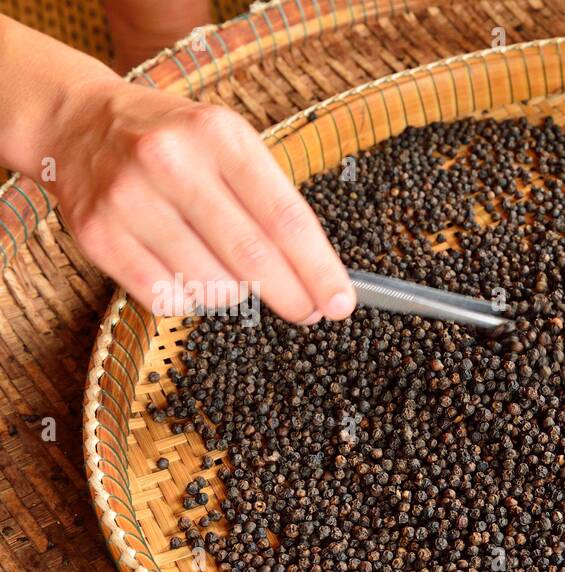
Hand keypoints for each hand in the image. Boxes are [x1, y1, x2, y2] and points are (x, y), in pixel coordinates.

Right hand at [48, 79, 354, 323]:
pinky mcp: (97, 235)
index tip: (341, 302)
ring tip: (233, 275)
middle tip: (309, 313)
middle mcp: (170, 162)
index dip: (319, 269)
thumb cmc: (175, 141)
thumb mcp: (229, 143)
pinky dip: (191, 299)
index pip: (285, 217)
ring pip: (210, 285)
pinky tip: (190, 274)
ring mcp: (129, 199)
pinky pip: (166, 297)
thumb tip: (319, 276)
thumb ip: (272, 200)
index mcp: (217, 135)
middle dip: (292, 296)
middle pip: (252, 257)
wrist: (79, 122)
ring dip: (237, 296)